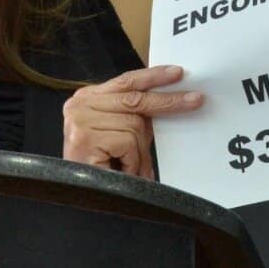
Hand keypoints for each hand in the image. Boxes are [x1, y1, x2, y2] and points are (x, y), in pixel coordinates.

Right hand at [62, 65, 202, 178]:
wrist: (73, 195)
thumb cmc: (97, 167)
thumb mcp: (117, 135)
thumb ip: (135, 118)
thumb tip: (169, 106)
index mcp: (88, 98)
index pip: (127, 81)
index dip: (153, 76)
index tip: (177, 72)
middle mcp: (80, 104)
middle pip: (135, 99)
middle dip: (168, 102)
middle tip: (195, 101)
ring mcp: (80, 119)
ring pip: (134, 126)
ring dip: (139, 153)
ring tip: (130, 169)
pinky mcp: (84, 137)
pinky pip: (127, 143)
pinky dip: (131, 161)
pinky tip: (121, 170)